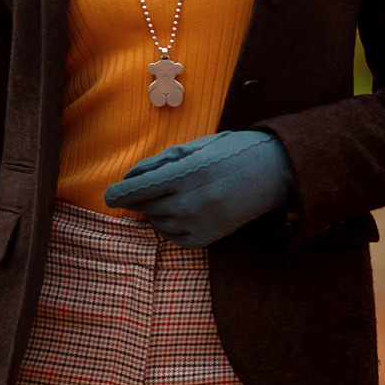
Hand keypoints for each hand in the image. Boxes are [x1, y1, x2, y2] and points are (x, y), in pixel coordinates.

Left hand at [103, 129, 294, 246]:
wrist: (274, 171)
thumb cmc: (232, 151)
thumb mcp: (195, 147)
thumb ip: (159, 162)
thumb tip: (128, 177)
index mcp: (185, 172)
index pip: (136, 190)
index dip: (117, 194)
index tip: (109, 195)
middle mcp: (190, 200)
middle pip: (144, 207)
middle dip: (136, 199)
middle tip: (141, 190)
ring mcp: (200, 221)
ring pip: (157, 222)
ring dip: (153, 211)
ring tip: (169, 195)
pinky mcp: (209, 237)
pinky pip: (175, 238)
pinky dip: (168, 227)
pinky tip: (175, 213)